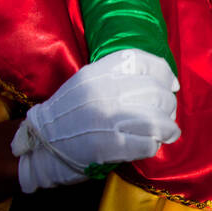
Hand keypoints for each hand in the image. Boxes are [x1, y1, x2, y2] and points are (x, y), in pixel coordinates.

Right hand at [10, 48, 180, 193]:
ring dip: (167, 128)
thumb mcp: (88, 82)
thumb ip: (120, 76)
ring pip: (158, 119)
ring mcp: (108, 118)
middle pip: (157, 93)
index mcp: (100, 72)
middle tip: (165, 116)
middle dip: (168, 107)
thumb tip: (166, 81)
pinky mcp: (110, 145)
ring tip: (166, 133)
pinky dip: (154, 145)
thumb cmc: (68, 113)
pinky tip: (149, 145)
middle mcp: (106, 91)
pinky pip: (148, 143)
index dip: (165, 76)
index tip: (170, 86)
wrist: (41, 144)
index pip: (148, 64)